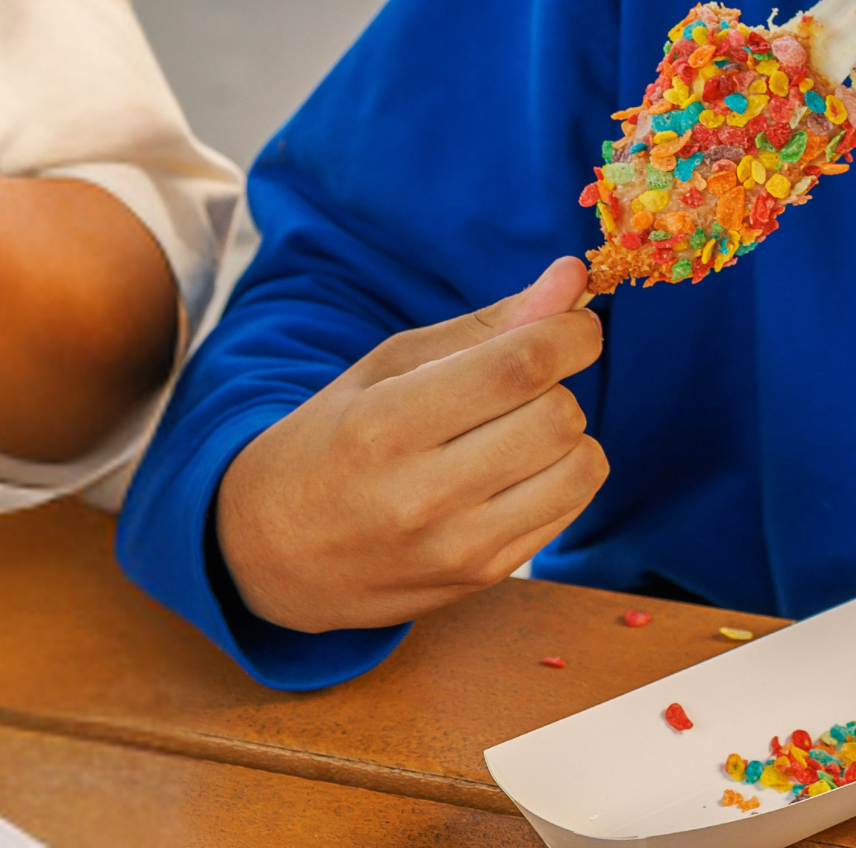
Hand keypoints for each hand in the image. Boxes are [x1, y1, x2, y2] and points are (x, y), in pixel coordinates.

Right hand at [216, 257, 609, 632]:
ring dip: (568, 433)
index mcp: (387, 425)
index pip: (518, 367)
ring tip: (518, 428)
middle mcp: (422, 496)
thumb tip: (573, 278)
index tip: (575, 326)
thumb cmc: (334, 440)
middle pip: (558, 415)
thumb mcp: (389, 368)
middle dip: (558, 383)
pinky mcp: (482, 577)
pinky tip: (514, 470)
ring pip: (581, 466)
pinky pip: (570, 508)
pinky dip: (561, 475)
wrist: (274, 554)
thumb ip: (487, 325)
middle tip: (522, 383)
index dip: (569, 334)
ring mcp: (455, 548)